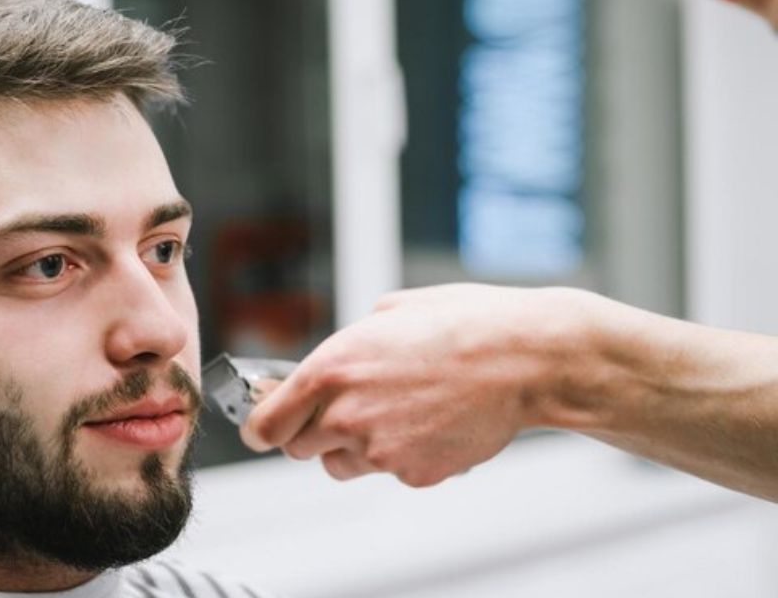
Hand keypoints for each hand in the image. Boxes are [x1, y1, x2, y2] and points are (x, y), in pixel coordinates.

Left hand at [241, 284, 599, 486]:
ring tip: (393, 413)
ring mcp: (380, 450)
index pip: (266, 424)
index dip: (262, 428)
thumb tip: (332, 361)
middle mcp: (347, 414)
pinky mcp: (413, 473)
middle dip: (311, 432)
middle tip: (340, 411)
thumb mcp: (388, 313)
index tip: (264, 428)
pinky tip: (428, 423)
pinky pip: (387, 471)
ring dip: (352, 447)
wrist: (524, 359)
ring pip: (340, 464)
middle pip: (298, 448)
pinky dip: (400, 454)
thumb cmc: (464, 325)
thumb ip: (346, 345)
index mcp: (331, 369)